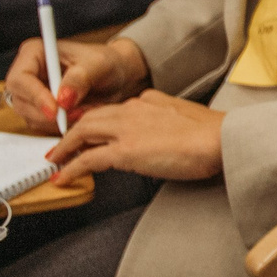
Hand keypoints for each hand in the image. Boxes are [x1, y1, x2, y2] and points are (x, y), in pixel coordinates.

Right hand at [6, 36, 147, 129]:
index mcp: (34, 52)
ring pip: (31, 117)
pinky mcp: (39, 110)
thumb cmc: (106, 63)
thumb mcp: (99, 64)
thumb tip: (63, 98)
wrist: (116, 76)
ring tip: (85, 110)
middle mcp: (28, 73)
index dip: (35, 96)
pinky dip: (62, 126)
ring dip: (58, 121)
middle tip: (78, 114)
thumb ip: (81, 78)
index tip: (55, 110)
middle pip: (22, 102)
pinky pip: (43, 126)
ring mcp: (31, 93)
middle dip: (48, 114)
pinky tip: (80, 115)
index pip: (20, 78)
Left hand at [45, 90, 225, 183]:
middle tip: (61, 146)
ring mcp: (126, 129)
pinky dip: (71, 168)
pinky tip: (63, 177)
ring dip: (65, 147)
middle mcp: (132, 109)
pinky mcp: (125, 151)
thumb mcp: (183, 117)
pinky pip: (88, 159)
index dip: (94, 122)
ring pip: (83, 133)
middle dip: (71, 132)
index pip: (112, 110)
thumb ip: (164, 119)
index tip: (86, 132)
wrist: (220, 138)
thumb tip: (155, 135)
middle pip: (90, 118)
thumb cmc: (212, 133)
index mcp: (147, 100)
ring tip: (56, 160)